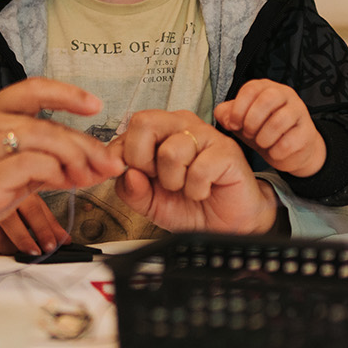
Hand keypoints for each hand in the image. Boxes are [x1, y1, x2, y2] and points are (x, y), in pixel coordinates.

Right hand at [0, 78, 124, 271]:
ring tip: (86, 178)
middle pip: (48, 123)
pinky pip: (35, 166)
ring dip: (76, 160)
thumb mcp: (6, 168)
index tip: (95, 105)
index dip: (68, 94)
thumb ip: (45, 161)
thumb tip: (93, 164)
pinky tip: (63, 184)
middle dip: (86, 145)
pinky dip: (57, 174)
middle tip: (108, 163)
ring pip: (46, 140)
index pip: (33, 88)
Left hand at [113, 110, 278, 234]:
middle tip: (157, 178)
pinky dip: (196, 189)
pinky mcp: (226, 151)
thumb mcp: (149, 203)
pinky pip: (198, 169)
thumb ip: (131, 190)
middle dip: (142, 159)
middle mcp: (182, 126)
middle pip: (145, 122)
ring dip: (174, 181)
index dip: (120, 153)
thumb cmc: (190, 206)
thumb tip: (127, 173)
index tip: (126, 172)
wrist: (224, 224)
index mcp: (160, 131)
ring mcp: (206, 135)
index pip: (130, 126)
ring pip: (170, 151)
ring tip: (185, 187)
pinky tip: (203, 190)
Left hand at [214, 80, 325, 176]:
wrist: (289, 151)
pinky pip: (289, 142)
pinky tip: (274, 151)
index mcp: (266, 87)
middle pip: (267, 100)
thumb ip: (227, 114)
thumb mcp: (241, 120)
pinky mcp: (307, 131)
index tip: (234, 124)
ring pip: (279, 121)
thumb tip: (226, 117)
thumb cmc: (261, 130)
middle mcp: (285, 94)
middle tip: (248, 134)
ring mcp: (299, 111)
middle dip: (252, 121)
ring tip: (261, 143)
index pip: (251, 89)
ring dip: (263, 138)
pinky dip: (276, 151)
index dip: (238, 109)